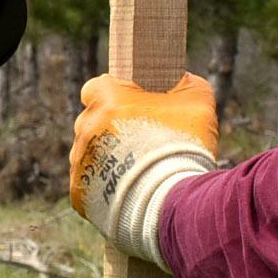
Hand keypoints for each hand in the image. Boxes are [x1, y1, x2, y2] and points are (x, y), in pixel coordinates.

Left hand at [70, 74, 219, 264]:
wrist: (171, 198)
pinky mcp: (79, 192)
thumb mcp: (199, 101)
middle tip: (140, 141)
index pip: (96, 87)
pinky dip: (103, 188)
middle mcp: (85, 126)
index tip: (131, 105)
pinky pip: (88, 185)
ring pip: (89, 154)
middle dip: (111, 129)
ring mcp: (80, 160)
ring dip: (107, 158)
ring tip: (136, 171)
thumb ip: (187, 84)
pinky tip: (126, 192)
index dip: (114, 94)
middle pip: (92, 122)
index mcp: (106, 98)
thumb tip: (183, 78)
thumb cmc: (183, 145)